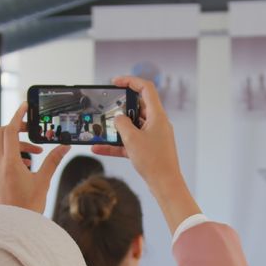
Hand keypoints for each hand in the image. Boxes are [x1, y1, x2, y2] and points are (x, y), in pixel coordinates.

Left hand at [0, 102, 68, 212]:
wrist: (12, 229)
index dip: (17, 116)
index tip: (25, 107)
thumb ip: (53, 161)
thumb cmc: (27, 208)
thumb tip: (64, 147)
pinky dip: (11, 156)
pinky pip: (0, 160)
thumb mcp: (44, 182)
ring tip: (34, 155)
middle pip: (1, 134)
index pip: (10, 130)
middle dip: (16, 128)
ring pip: (0, 147)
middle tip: (31, 131)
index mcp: (10, 164)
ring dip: (17, 144)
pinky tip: (25, 168)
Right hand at [92, 76, 200, 233]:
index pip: (146, 88)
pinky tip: (100, 148)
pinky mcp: (149, 148)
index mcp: (157, 115)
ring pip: (133, 125)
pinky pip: (130, 141)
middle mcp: (157, 123)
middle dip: (120, 107)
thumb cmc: (154, 161)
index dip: (130, 81)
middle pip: (137, 106)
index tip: (115, 82)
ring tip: (101, 129)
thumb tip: (118, 118)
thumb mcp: (132, 139)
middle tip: (107, 108)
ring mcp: (153, 136)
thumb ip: (122, 124)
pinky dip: (117, 143)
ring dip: (117, 128)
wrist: (165, 184)